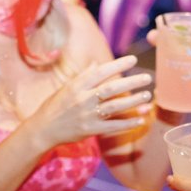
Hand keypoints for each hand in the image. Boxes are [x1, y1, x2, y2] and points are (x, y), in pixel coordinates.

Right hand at [28, 55, 151, 149]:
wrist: (42, 129)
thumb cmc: (55, 106)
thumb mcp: (66, 88)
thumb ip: (83, 77)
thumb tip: (96, 64)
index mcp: (76, 86)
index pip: (100, 72)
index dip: (117, 65)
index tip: (133, 59)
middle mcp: (82, 99)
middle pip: (111, 88)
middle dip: (131, 82)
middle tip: (147, 78)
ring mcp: (86, 115)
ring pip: (114, 107)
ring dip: (132, 101)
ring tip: (147, 96)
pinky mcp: (90, 130)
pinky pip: (113, 126)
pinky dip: (127, 123)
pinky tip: (140, 119)